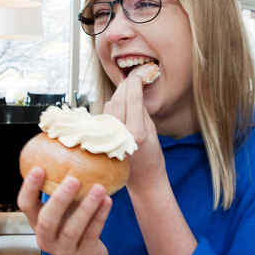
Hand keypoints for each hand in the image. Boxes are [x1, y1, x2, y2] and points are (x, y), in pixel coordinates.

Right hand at [17, 167, 111, 254]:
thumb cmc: (71, 224)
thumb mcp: (62, 210)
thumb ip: (61, 188)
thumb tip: (71, 147)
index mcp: (36, 222)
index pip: (25, 205)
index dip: (29, 188)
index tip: (38, 168)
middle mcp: (45, 238)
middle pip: (47, 220)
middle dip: (59, 199)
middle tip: (73, 179)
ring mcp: (64, 250)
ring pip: (72, 230)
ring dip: (86, 208)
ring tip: (99, 188)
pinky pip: (92, 234)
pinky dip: (100, 216)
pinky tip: (108, 200)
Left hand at [104, 72, 164, 189]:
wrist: (142, 179)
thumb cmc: (151, 156)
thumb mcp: (152, 130)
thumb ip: (141, 110)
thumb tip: (134, 89)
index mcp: (136, 133)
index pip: (132, 98)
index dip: (135, 82)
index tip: (138, 74)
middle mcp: (120, 134)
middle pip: (119, 98)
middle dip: (126, 85)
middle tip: (134, 78)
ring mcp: (108, 137)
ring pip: (110, 104)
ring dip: (119, 95)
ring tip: (129, 91)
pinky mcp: (101, 138)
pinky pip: (106, 114)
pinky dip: (113, 106)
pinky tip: (121, 106)